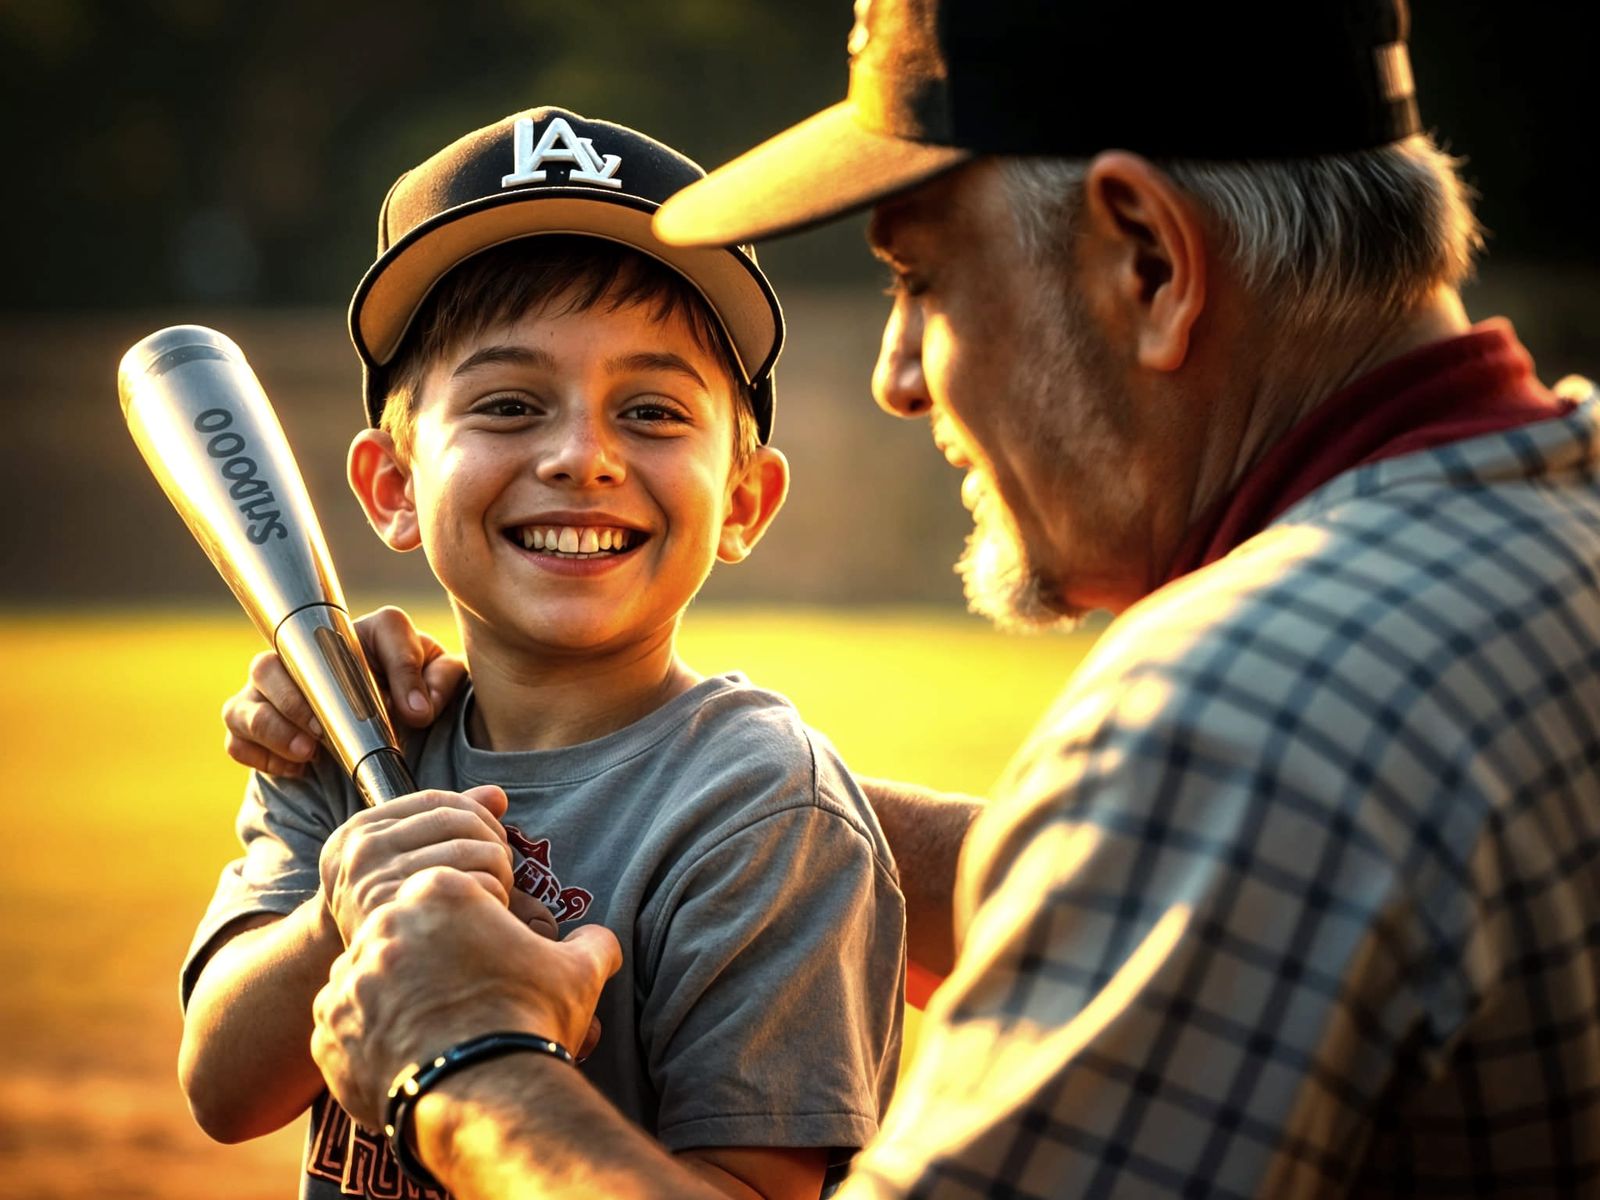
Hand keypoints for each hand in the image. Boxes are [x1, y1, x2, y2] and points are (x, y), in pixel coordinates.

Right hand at [222, 606, 467, 775]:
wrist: (382, 731)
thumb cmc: (411, 698)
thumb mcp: (437, 686)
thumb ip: (440, 682)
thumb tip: (418, 708)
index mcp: (370, 636)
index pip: (385, 628)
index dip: (402, 665)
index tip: (418, 713)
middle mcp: (308, 653)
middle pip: (281, 658)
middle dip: (300, 698)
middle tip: (328, 730)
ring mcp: (274, 689)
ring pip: (248, 698)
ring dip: (274, 725)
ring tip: (309, 751)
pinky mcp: (253, 723)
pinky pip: (238, 735)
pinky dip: (260, 752)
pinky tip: (296, 768)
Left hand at [311, 867, 621, 1128]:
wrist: (485, 1096)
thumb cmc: (529, 1022)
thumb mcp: (577, 972)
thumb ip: (590, 944)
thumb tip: (602, 940)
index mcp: (437, 893)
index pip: (447, 896)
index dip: (472, 929)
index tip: (487, 959)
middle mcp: (381, 927)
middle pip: (404, 933)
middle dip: (426, 961)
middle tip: (461, 999)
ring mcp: (347, 981)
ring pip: (369, 978)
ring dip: (393, 997)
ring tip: (434, 1031)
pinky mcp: (326, 1032)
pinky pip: (343, 1027)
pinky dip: (368, 1039)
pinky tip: (407, 1056)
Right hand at [318, 785, 514, 944]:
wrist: (350, 967)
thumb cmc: (388, 904)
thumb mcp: (400, 858)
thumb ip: (444, 820)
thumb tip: (497, 796)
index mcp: (360, 829)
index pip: (437, 800)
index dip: (478, 813)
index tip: (495, 836)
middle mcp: (361, 851)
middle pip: (455, 821)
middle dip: (492, 839)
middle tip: (505, 863)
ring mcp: (374, 883)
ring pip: (465, 850)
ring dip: (498, 865)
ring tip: (502, 885)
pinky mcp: (398, 917)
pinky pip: (466, 886)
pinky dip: (492, 891)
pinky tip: (493, 908)